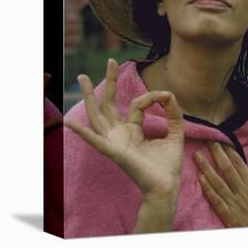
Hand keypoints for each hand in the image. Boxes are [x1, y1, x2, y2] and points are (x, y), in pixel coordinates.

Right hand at [65, 59, 183, 201]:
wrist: (167, 186)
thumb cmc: (168, 164)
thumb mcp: (175, 132)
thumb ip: (173, 113)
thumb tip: (169, 94)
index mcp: (132, 130)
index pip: (135, 104)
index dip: (151, 97)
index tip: (166, 96)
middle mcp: (120, 134)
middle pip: (109, 104)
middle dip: (108, 82)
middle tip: (110, 61)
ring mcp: (114, 142)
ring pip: (98, 116)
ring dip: (89, 97)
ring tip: (82, 78)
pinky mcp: (114, 152)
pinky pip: (96, 141)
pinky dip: (83, 132)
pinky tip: (72, 123)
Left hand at [194, 141, 247, 227]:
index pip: (239, 164)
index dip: (230, 152)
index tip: (222, 141)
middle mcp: (242, 191)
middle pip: (227, 169)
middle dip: (217, 153)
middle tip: (208, 140)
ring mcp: (233, 203)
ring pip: (217, 181)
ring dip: (206, 167)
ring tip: (197, 155)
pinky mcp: (227, 215)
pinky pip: (215, 200)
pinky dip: (207, 188)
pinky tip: (200, 178)